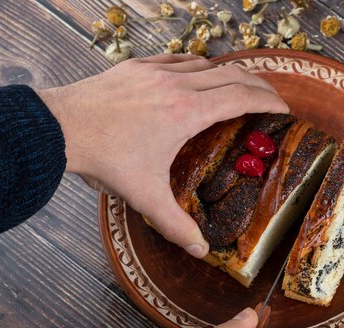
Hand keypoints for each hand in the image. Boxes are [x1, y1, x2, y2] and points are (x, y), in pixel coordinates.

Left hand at [38, 54, 288, 257]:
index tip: (283, 108)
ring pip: (205, 64)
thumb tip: (201, 251)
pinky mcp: (137, 66)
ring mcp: (156, 71)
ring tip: (237, 87)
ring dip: (227, 74)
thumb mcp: (145, 196)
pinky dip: (196, 66)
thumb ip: (176, 224)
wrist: (60, 129)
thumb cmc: (106, 160)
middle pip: (232, 75)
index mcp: (188, 112)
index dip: (268, 100)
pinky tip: (195, 74)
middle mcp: (178, 85)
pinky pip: (177, 59)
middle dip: (258, 84)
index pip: (241, 97)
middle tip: (271, 97)